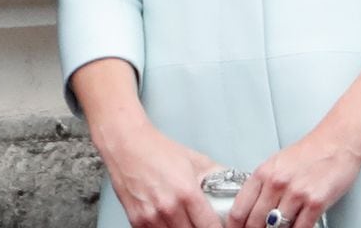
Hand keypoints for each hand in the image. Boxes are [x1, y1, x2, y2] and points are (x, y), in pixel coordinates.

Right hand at [91, 117, 225, 227]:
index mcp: (187, 193)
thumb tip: (235, 190)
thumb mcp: (195, 160)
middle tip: (200, 222)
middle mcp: (169, 207)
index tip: (219, 226)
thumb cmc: (157, 149)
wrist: (124, 141)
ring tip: (184, 221)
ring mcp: (151, 216)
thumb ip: (217, 178)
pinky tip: (168, 222)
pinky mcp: (136, 220)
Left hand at [228, 127, 360, 227]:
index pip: (238, 209)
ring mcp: (296, 194)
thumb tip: (250, 208)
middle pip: (255, 222)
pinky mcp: (316, 203)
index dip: (234, 225)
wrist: (336, 143)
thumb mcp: (275, 165)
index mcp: (262, 174)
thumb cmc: (307, 154)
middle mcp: (276, 183)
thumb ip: (262, 185)